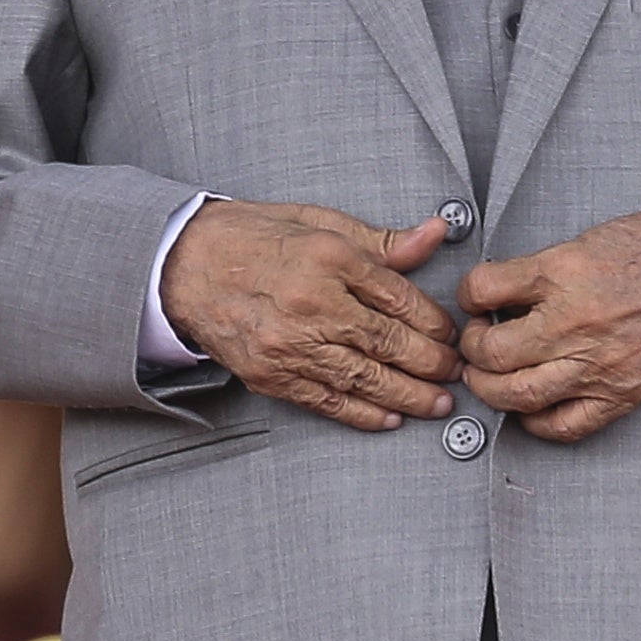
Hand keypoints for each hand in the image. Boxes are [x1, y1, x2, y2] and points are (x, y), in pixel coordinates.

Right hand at [161, 199, 459, 428]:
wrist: (184, 265)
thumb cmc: (252, 238)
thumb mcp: (319, 222)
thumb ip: (380, 240)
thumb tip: (435, 234)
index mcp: (329, 258)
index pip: (399, 298)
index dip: (433, 322)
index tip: (451, 334)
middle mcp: (312, 303)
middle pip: (387, 342)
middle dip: (430, 363)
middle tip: (456, 374)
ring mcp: (289, 343)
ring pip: (363, 377)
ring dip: (407, 396)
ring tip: (436, 405)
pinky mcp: (270, 374)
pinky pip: (326, 400)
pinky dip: (361, 413)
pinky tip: (388, 418)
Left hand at [458, 208, 640, 442]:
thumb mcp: (601, 233)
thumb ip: (552, 259)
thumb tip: (512, 279)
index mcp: (566, 271)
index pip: (482, 289)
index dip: (468, 294)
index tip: (474, 298)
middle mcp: (574, 322)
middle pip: (489, 350)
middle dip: (470, 348)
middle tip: (475, 342)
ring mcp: (595, 365)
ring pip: (514, 394)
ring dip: (490, 388)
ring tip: (491, 376)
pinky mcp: (617, 395)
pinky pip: (560, 425)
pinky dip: (534, 422)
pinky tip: (529, 407)